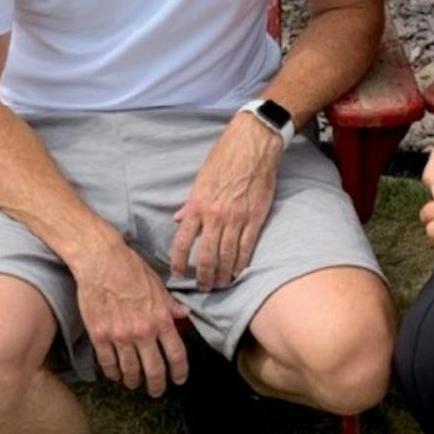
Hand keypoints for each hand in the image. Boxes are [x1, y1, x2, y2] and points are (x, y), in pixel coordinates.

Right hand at [72, 237, 189, 396]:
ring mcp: (120, 336)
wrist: (100, 260)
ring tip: (135, 384)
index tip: (179, 380)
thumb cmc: (131, 269)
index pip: (176, 355)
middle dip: (157, 386)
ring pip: (130, 371)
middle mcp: (143, 331)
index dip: (179, 372)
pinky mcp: (99, 336)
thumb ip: (170, 305)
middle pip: (154, 371)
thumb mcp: (158, 285)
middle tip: (157, 392)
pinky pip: (108, 364)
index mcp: (161, 319)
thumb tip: (183, 314)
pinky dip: (113, 373)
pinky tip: (116, 375)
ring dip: (134, 382)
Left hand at [169, 114, 281, 290]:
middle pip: (207, 255)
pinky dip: (242, 263)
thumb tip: (178, 220)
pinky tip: (238, 272)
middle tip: (203, 287)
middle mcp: (215, 215)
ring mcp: (237, 218)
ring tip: (220, 284)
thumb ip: (190, 203)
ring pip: (227, 255)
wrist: (252, 145)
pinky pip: (247, 247)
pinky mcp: (255, 217)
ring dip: (223, 274)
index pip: (182, 241)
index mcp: (198, 205)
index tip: (177, 273)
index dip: (178, 261)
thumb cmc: (224, 159)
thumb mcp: (200, 180)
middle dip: (204, 276)